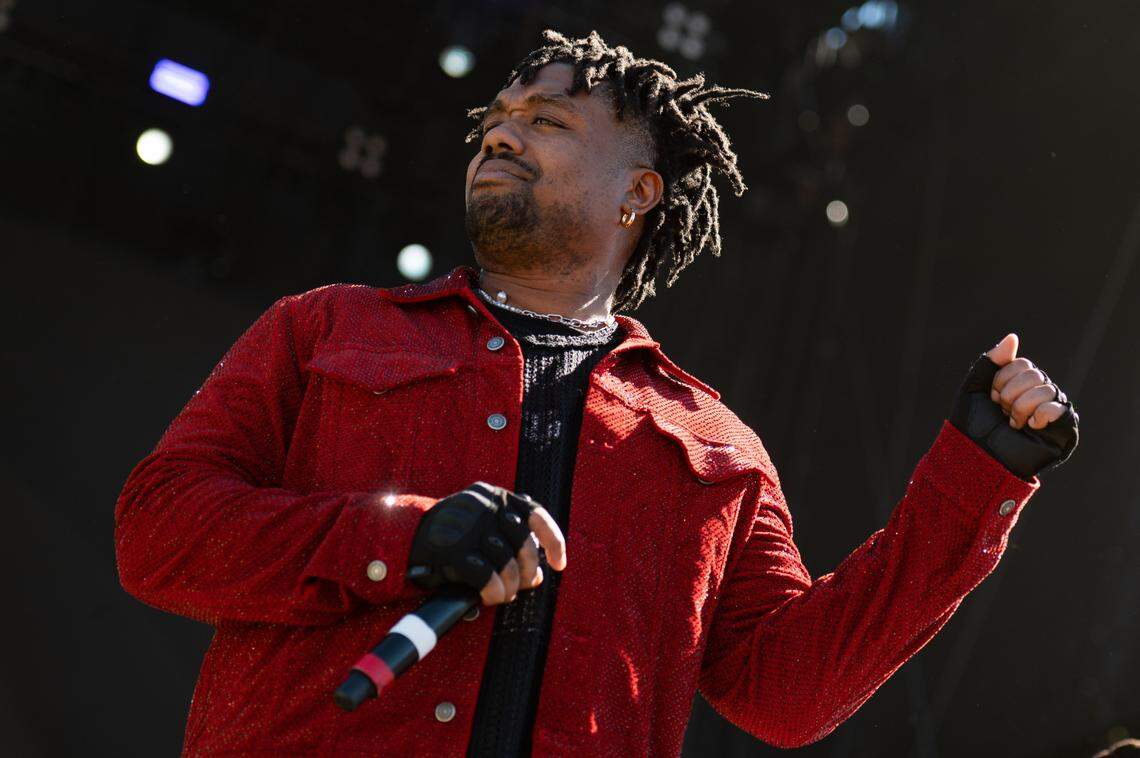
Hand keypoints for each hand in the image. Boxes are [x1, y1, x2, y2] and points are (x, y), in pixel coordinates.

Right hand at [406, 482, 566, 605]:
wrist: (404, 537)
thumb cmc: (450, 536)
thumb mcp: (480, 528)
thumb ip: (509, 544)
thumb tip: (538, 576)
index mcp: (495, 496)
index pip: (535, 515)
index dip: (553, 541)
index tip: (559, 564)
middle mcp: (485, 506)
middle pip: (523, 544)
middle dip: (528, 571)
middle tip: (524, 586)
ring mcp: (469, 526)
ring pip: (506, 564)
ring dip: (510, 587)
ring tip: (504, 595)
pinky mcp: (454, 550)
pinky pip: (486, 577)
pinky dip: (493, 592)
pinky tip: (491, 597)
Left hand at [948, 333, 1078, 479]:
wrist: (974, 456)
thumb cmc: (971, 426)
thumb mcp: (973, 388)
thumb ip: (990, 362)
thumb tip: (1013, 337)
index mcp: (1019, 384)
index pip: (1021, 364)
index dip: (1001, 380)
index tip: (990, 399)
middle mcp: (1038, 395)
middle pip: (1035, 374)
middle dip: (1010, 394)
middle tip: (1002, 413)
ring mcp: (1051, 412)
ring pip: (1046, 389)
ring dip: (1021, 407)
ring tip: (1013, 423)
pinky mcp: (1062, 430)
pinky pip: (1059, 408)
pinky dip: (1039, 415)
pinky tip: (1029, 426)